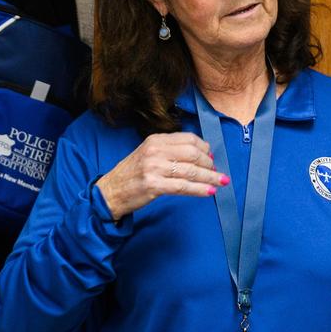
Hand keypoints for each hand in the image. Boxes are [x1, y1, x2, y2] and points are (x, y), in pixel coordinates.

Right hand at [95, 133, 227, 220]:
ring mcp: (154, 168)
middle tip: (216, 172)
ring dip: (210, 177)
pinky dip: (199, 189)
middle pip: (193, 154)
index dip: (204, 148)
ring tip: (220, 182)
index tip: (211, 157)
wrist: (110, 192)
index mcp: (155, 140)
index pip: (188, 139)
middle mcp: (155, 151)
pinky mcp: (154, 185)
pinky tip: (209, 192)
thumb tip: (199, 154)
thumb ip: (170, 151)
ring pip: (191, 171)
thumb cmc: (131, 175)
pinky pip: (183, 187)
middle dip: (209, 164)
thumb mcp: (148, 154)